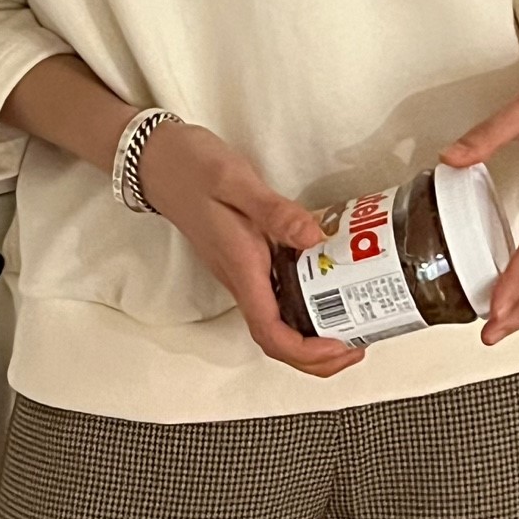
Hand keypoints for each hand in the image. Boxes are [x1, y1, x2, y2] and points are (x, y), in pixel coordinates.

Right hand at [138, 121, 365, 376]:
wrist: (159, 160)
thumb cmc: (193, 169)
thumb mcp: (236, 182)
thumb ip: (275, 211)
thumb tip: (315, 238)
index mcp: (241, 268)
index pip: (271, 333)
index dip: (307, 351)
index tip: (343, 345)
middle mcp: (240, 279)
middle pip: (276, 342)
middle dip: (317, 357)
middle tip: (359, 343)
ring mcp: (242, 273)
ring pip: (277, 324)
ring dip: (314, 337)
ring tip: (353, 322)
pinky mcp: (245, 261)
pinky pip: (277, 298)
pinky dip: (306, 305)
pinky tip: (331, 284)